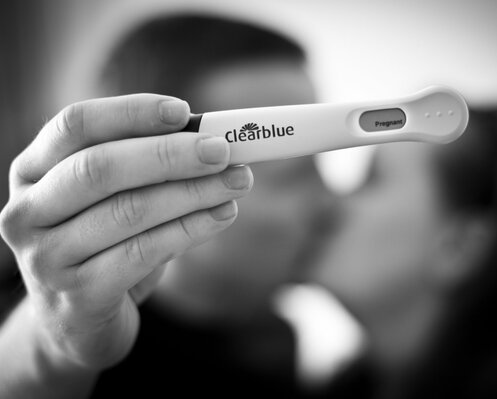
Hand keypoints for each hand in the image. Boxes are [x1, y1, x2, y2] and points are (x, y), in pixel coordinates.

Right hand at [0, 94, 252, 370]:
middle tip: (223, 150)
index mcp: (32, 171)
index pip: (75, 125)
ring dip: (193, 192)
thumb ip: (144, 166)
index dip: (131, 113)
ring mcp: (47, 257)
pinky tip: (223, 215)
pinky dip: (191, 229)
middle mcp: (28, 211)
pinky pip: (144, 252)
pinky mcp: (78, 296)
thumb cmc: (101, 245)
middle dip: (170, 155)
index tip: (184, 111)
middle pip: (101, 168)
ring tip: (237, 182)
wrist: (76, 322)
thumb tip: (209, 138)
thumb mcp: (109, 199)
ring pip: (130, 211)